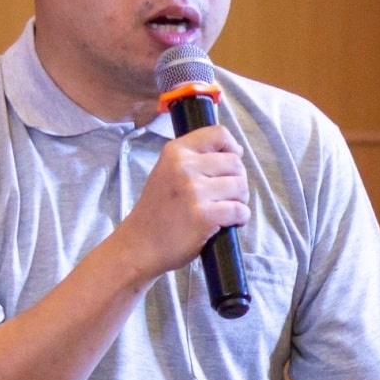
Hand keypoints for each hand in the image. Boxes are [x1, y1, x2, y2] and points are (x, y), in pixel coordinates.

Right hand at [116, 126, 248, 279]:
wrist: (138, 246)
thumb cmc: (156, 212)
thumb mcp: (166, 172)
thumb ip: (194, 159)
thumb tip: (235, 153)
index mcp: (175, 152)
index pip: (218, 134)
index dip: (233, 148)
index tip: (233, 161)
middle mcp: (184, 167)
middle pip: (235, 163)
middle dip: (238, 180)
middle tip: (227, 196)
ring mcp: (194, 191)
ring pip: (240, 186)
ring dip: (240, 200)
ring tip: (226, 210)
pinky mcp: (204, 216)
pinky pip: (239, 210)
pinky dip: (240, 218)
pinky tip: (229, 223)